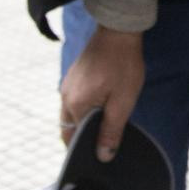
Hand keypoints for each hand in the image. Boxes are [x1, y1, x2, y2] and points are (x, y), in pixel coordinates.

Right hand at [60, 26, 144, 161]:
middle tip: (103, 144)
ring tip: (106, 125)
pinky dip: (85, 109)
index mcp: (75, 106)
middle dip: (82, 139)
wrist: (118, 31)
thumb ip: (111, 130)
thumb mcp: (122, 101)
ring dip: (85, 122)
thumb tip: (103, 156)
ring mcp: (68, 85)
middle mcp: (65, 97)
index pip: (72, 139)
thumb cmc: (123, 65)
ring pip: (72, 114)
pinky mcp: (74, 77)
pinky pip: (76, 100)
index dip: (84, 151)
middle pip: (69, 128)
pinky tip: (102, 107)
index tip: (98, 158)